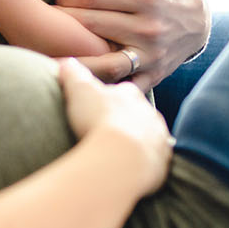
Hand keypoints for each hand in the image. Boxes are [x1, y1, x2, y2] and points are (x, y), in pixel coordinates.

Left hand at [54, 0, 209, 91]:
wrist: (199, 20)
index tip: (56, 0)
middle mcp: (150, 28)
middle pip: (93, 26)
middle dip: (63, 23)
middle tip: (47, 22)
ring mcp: (152, 55)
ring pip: (104, 62)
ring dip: (74, 60)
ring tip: (52, 52)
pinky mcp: (152, 75)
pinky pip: (120, 85)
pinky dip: (97, 85)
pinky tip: (76, 78)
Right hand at [58, 58, 172, 195]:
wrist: (121, 155)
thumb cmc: (100, 119)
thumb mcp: (79, 90)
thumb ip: (73, 73)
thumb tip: (66, 62)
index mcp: (130, 94)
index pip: (123, 91)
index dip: (111, 97)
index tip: (99, 105)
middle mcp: (149, 113)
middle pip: (138, 113)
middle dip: (127, 119)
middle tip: (108, 129)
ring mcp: (158, 137)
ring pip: (149, 135)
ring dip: (137, 140)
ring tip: (118, 150)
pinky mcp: (161, 160)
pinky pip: (154, 158)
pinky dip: (144, 160)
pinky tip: (129, 165)